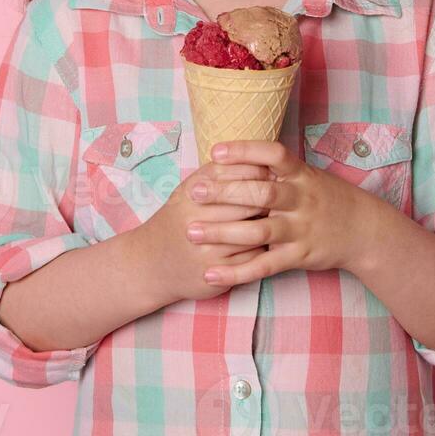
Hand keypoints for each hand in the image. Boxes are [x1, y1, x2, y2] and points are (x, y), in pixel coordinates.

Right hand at [134, 161, 275, 301]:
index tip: (272, 171)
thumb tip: (259, 161)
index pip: (234, 176)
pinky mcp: (216, 273)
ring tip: (279, 217)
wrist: (150, 265)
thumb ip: (216, 175)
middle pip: (246, 203)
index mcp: (190, 194)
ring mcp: (206, 249)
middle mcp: (195, 220)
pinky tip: (267, 242)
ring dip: (270, 224)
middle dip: (268, 198)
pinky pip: (252, 258)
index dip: (257, 172)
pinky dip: (264, 249)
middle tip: (284, 195)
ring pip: (253, 232)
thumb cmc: (176, 221)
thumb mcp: (187, 192)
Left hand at [185, 140, 383, 288]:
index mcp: (301, 174)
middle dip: (225, 192)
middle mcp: (301, 199)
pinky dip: (236, 272)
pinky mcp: (299, 256)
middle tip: (194, 192)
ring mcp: (300, 229)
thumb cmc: (324, 197)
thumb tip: (230, 153)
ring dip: (222, 232)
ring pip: (258, 230)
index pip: (273, 155)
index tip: (215, 152)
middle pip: (261, 193)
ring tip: (191, 231)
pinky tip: (210, 273)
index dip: (245, 151)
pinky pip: (264, 265)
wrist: (364, 230)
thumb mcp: (306, 175)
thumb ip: (275, 168)